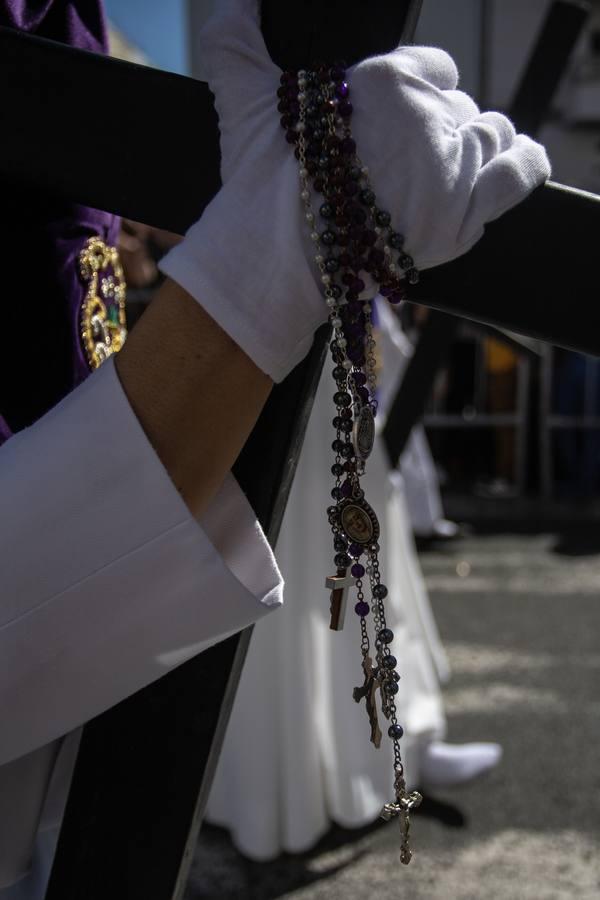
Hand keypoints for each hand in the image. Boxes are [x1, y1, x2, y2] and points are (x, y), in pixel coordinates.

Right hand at [160, 0, 549, 381]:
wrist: (273, 266)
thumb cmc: (260, 189)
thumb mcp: (243, 101)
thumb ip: (237, 42)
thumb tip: (235, 5)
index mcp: (390, 83)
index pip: (434, 67)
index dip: (419, 90)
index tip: (398, 120)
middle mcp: (430, 122)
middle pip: (459, 107)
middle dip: (439, 127)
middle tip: (405, 160)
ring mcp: (451, 173)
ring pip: (491, 135)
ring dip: (476, 146)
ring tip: (449, 168)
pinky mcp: (462, 222)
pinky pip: (517, 175)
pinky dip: (522, 164)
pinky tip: (515, 162)